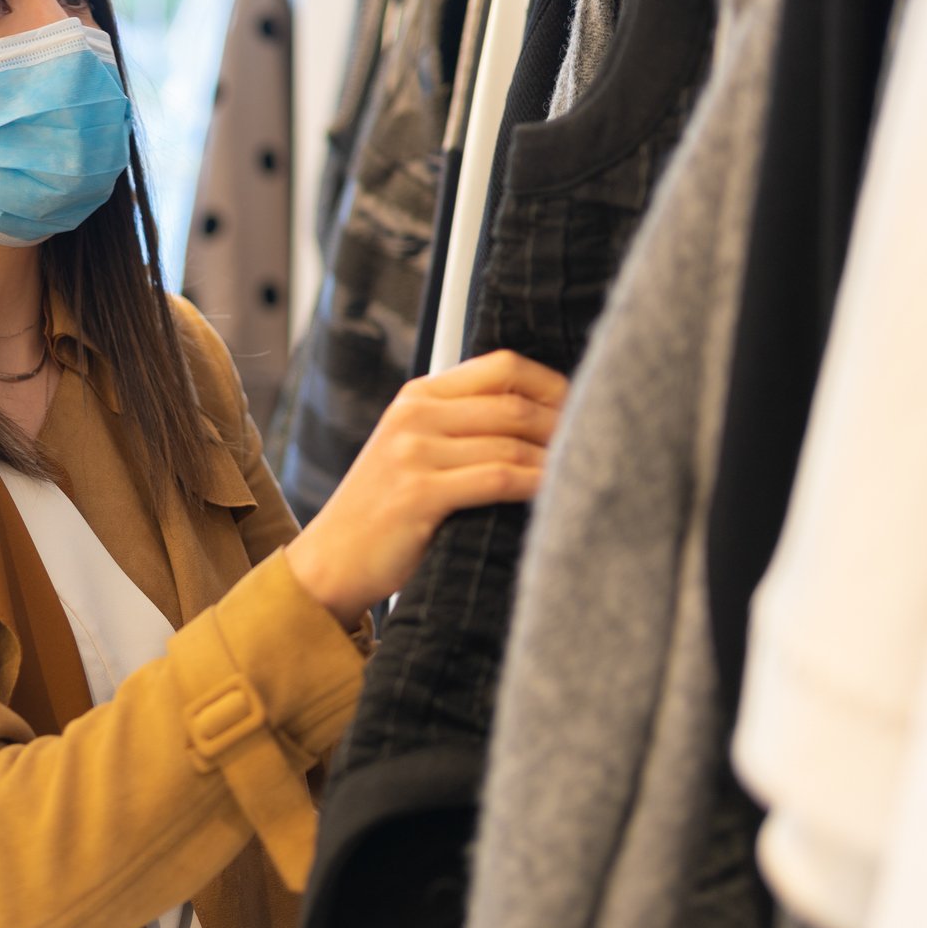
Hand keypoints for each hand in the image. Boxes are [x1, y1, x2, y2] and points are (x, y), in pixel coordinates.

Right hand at [286, 349, 568, 626]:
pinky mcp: (419, 492)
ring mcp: (413, 452)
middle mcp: (415, 415)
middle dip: (564, 426)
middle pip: (513, 404)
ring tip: (584, 474)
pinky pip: (498, 479)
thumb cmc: (383, 513)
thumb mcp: (414, 450)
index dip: (552, 384)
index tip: (581, 409)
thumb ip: (461, 426)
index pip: (501, 366)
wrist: (331, 561)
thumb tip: (539, 419)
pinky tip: (556, 494)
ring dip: (556, 460)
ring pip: (511, 443)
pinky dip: (536, 485)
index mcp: (418, 397)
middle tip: (596, 446)